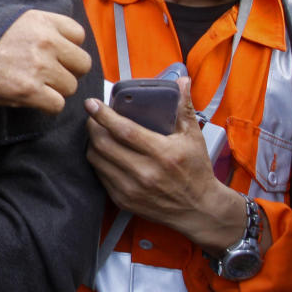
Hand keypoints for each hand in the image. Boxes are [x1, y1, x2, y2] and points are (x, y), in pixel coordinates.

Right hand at [0, 9, 91, 113]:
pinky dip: (48, 107)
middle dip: (69, 71)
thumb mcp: (11, 20)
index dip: (70, 47)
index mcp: (41, 21)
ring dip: (57, 90)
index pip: (79, 34)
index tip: (59, 55)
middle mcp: (45, 42)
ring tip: (39, 88)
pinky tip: (35, 101)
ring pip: (71, 86)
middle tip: (53, 76)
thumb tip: (60, 40)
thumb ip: (38, 26)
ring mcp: (39, 67)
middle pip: (82, 63)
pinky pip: (57, 105)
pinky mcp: (29, 91)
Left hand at [84, 78, 259, 253]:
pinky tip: (103, 152)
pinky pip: (100, 176)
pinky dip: (98, 161)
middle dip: (92, 127)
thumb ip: (184, 108)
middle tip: (93, 117)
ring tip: (97, 132)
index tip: (92, 103)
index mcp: (163, 154)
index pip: (125, 131)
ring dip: (92, 143)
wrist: (199, 210)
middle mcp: (145, 173)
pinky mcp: (124, 201)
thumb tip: (182, 81)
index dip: (104, 115)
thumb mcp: (194, 137)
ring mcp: (132, 189)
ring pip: (97, 160)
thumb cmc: (196, 171)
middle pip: (104, 145)